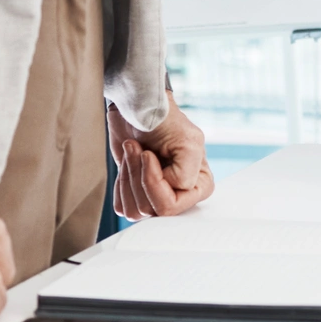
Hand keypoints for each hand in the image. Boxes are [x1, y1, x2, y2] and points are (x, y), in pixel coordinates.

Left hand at [108, 94, 214, 219]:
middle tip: (140, 150)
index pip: (171, 207)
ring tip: (134, 152)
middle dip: (138, 178)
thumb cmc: (164, 120)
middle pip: (151, 211)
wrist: (138, 110)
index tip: (150, 155)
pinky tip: (128, 163)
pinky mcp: (137, 195)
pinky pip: (122, 207)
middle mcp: (180, 194)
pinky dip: (120, 184)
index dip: (154, 183)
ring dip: (128, 177)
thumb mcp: (186, 141)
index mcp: (200, 185)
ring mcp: (158, 196)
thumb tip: (169, 195)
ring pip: (135, 211)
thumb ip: (187, 174)